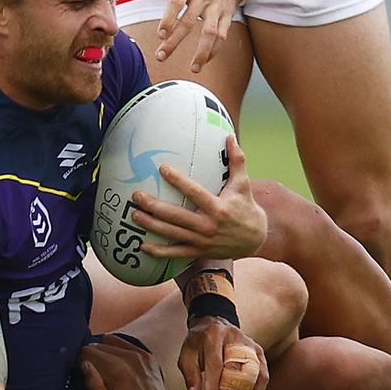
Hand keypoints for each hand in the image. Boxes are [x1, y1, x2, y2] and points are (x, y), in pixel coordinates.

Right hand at [81, 335, 181, 389]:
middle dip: (90, 356)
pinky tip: (115, 364)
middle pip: (99, 344)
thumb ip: (94, 385)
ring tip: (101, 368)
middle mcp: (132, 357)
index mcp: (118, 370)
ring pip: (112, 341)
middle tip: (88, 372)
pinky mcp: (150, 358)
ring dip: (103, 351)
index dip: (79, 361)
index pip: (88, 351)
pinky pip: (126, 344)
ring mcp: (143, 355)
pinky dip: (117, 350)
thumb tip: (84, 364)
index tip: (77, 372)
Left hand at [131, 135, 266, 258]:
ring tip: (134, 215)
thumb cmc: (246, 207)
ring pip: (172, 234)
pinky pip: (176, 253)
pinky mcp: (199, 251)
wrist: (256, 239)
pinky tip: (143, 246)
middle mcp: (208, 225)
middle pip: (176, 216)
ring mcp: (202, 240)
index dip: (178, 181)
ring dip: (152, 225)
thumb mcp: (244, 184)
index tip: (162, 168)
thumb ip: (236, 160)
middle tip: (137, 196)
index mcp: (218, 207)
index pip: (194, 192)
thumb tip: (230, 136)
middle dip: (154, 206)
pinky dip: (159, 252)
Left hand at [138, 0, 242, 72]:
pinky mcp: (227, 16)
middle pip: (190, 21)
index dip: (168, 18)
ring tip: (193, 69)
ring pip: (211, 32)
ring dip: (203, 52)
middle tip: (161, 55)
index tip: (161, 34)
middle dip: (175, 41)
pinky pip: (222, 36)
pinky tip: (205, 61)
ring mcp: (216, 7)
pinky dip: (214, 50)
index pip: (177, 2)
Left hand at [178, 317, 268, 389]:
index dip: (213, 382)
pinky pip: (262, 373)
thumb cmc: (198, 343)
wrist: (213, 325)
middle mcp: (234, 336)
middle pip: (235, 368)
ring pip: (251, 372)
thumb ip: (190, 375)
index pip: (215, 361)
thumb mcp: (187, 355)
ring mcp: (249, 343)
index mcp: (214, 334)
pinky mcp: (258, 351)